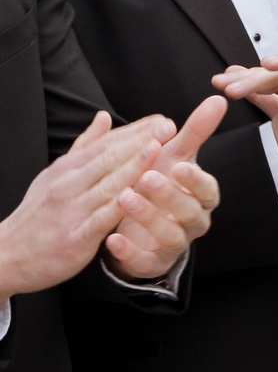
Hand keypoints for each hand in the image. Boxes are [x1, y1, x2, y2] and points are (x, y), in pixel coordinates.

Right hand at [0, 112, 167, 296]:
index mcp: (67, 169)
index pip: (105, 144)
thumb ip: (84, 147)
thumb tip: (104, 116)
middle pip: (108, 159)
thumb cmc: (39, 214)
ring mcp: (72, 210)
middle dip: (140, 141)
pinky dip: (118, 207)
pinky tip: (137, 195)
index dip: (135, 131)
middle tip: (169, 126)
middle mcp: (68, 185)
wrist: (7, 255)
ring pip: (107, 184)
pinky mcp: (76, 236)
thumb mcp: (56, 175)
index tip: (163, 119)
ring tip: (158, 149)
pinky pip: (101, 219)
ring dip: (133, 166)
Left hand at [102, 95, 223, 280]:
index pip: (207, 189)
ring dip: (147, 217)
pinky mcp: (153, 261)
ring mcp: (174, 243)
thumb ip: (195, 132)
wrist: (143, 226)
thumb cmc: (161, 185)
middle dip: (168, 195)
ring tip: (124, 198)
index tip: (178, 165)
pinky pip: (145, 260)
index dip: (195, 179)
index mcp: (200, 196)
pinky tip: (112, 237)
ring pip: (170, 235)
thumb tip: (217, 98)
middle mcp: (193, 221)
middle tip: (146, 177)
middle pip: (189, 211)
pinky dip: (129, 250)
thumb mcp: (175, 158)